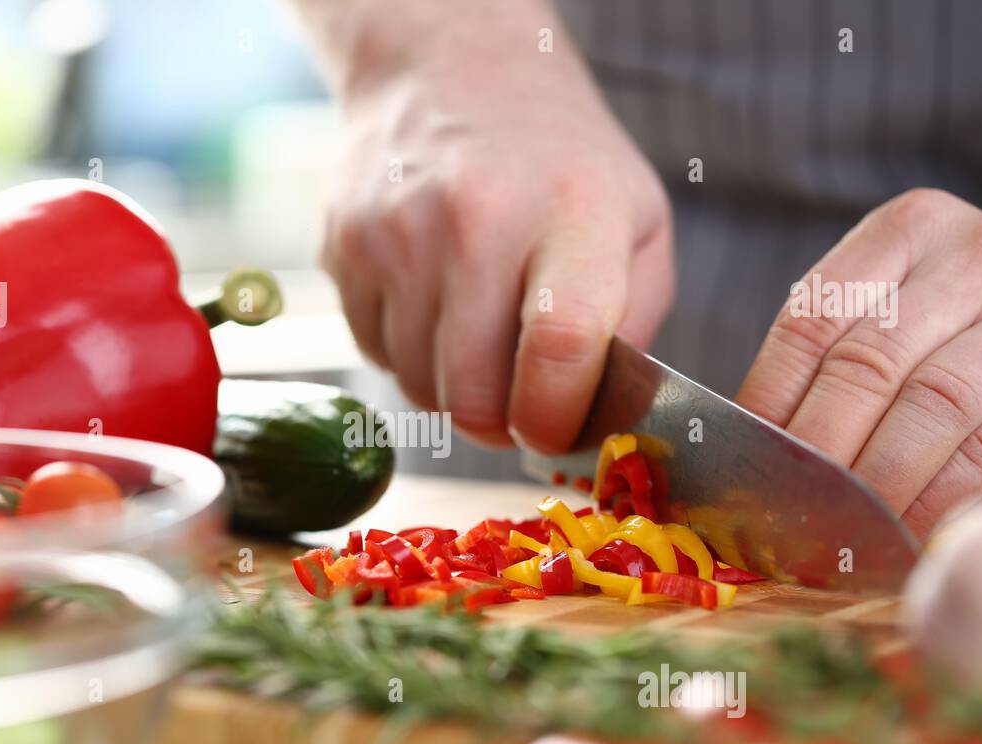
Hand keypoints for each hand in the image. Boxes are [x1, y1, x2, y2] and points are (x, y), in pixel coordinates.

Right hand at [316, 12, 673, 451]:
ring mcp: (396, 235)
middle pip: (474, 395)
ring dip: (455, 389)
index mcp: (571, 214)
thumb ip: (632, 329)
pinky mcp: (343, 249)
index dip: (555, 419)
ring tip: (480, 334)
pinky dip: (410, 355)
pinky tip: (435, 305)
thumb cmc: (559, 165)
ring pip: (420, 389)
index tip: (556, 431)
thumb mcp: (637, 225)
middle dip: (503, 424)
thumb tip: (591, 421)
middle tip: (521, 402)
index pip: (559, 347)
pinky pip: (377, 356)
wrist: (449, 74)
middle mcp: (475, 221)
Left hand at [737, 188, 981, 539]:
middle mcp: (976, 260)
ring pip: (935, 406)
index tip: (743, 465)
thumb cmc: (942, 322)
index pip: (812, 321)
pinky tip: (901, 532)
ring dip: (877, 480)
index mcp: (908, 229)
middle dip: (818, 451)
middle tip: (783, 512)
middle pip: (869, 364)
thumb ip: (826, 357)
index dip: (769, 403)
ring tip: (836, 531)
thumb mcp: (883, 305)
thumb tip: (748, 448)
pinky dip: (938, 497)